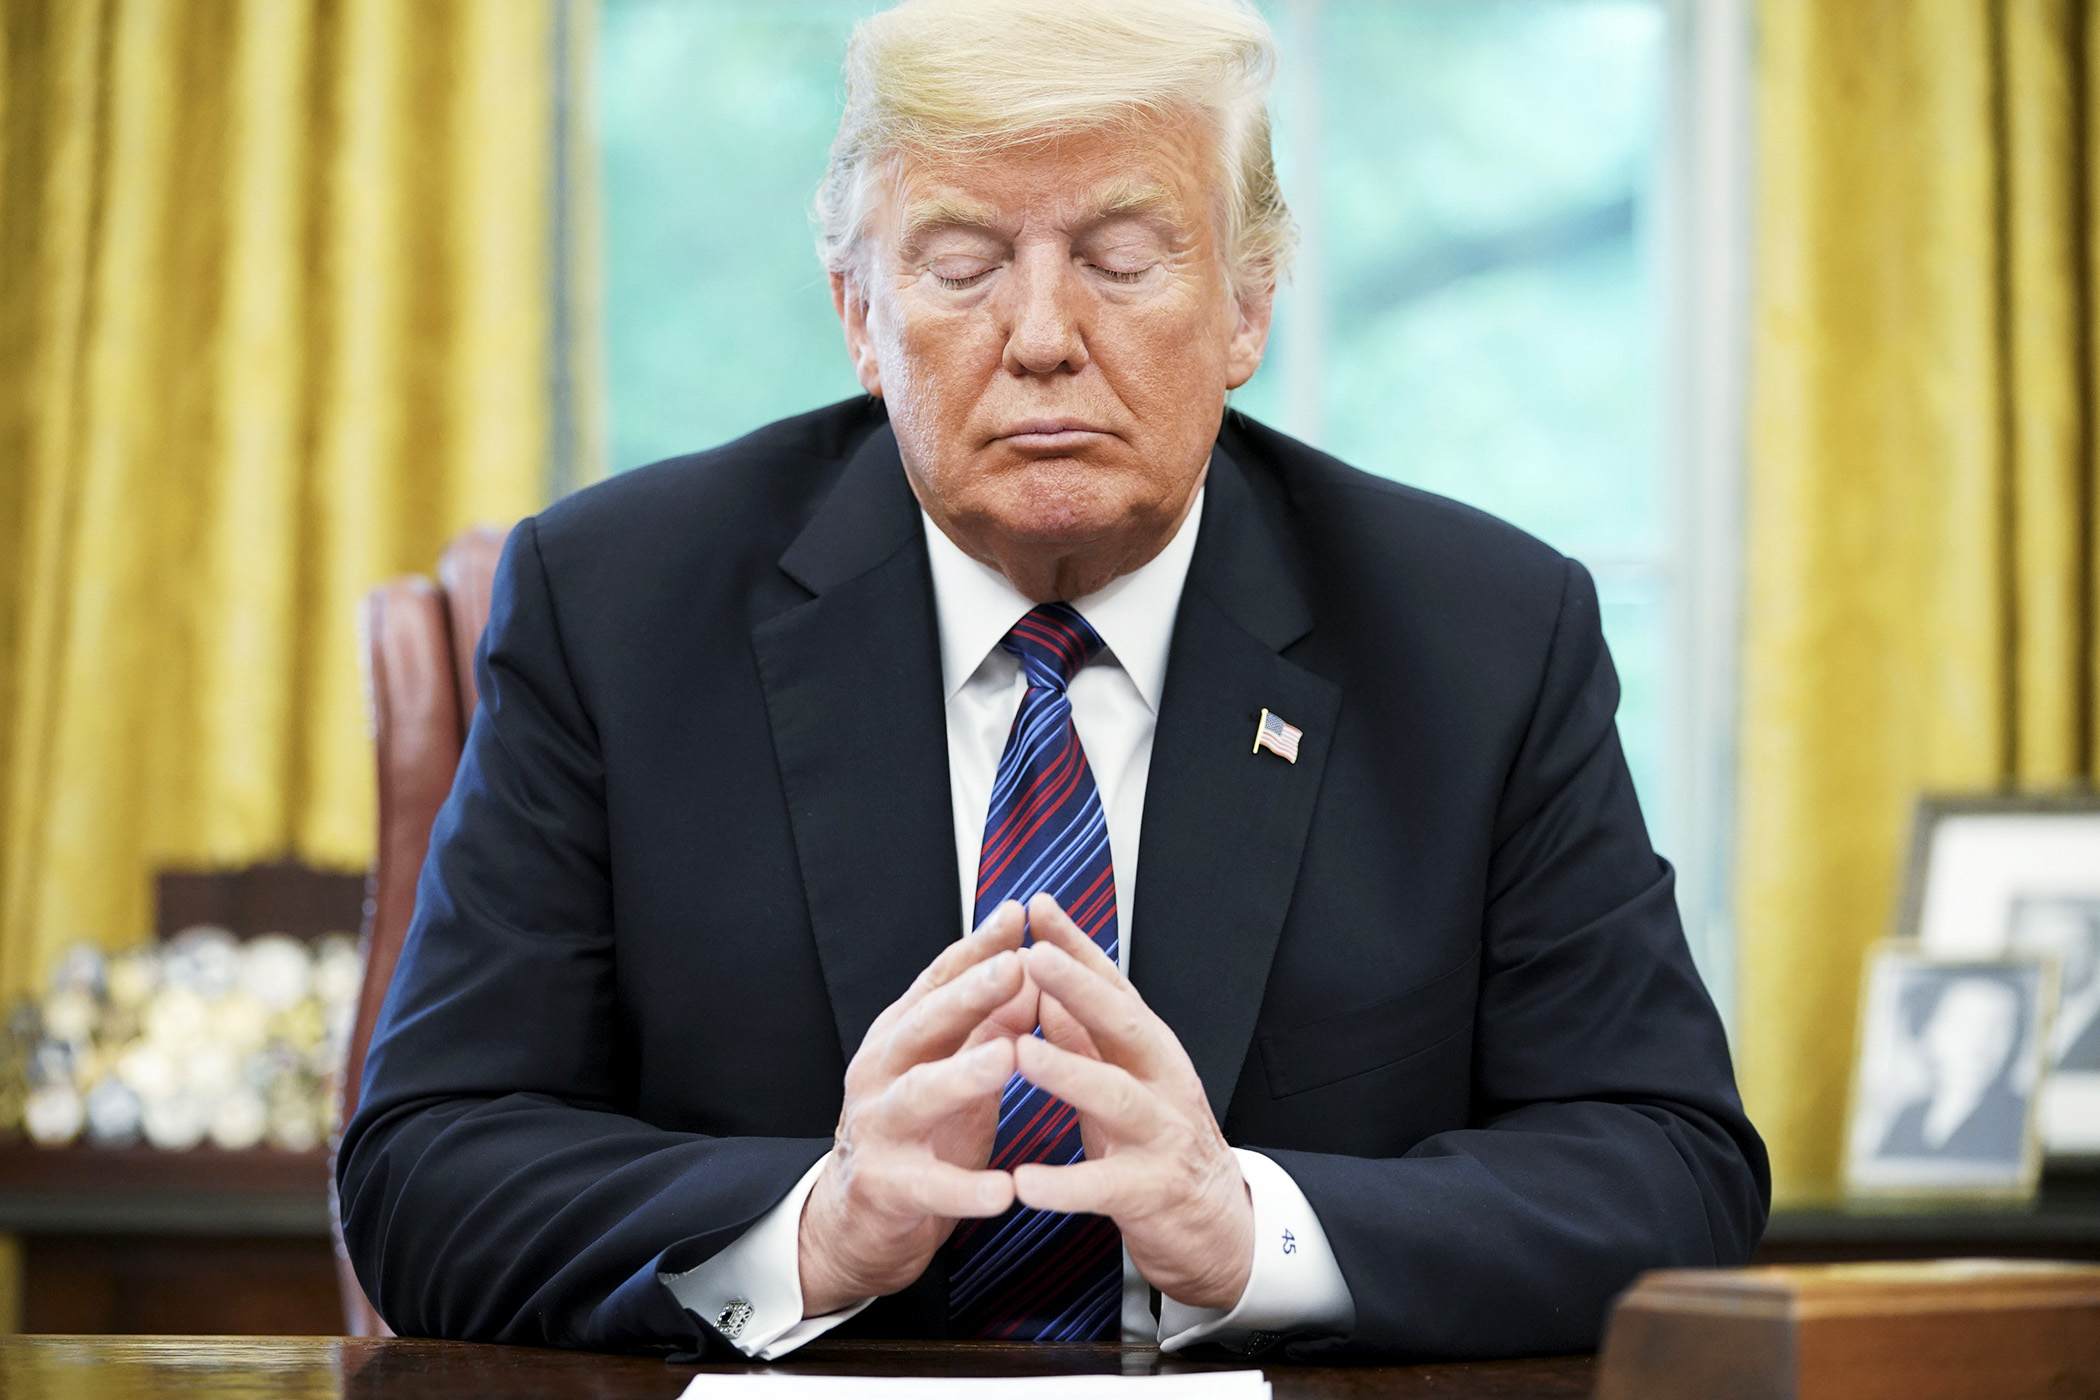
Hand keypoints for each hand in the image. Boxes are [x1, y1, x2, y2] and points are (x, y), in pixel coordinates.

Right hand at [798, 902, 1038, 1315]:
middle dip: (970, 993)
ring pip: (919, 1094)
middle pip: (926, 1024)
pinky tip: (1004, 1190)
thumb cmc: (921, 1130)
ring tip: (1007, 1057)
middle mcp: (882, 1071)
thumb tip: (1035, 970)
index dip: (977, 947)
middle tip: (1016, 967)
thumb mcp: (956, 1068)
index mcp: (901, 1035)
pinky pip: (929, 1186)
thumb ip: (990, 1023)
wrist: (859, 1217)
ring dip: (963, 1074)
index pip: (939, 980)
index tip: (1018, 915)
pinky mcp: (885, 1187)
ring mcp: (878, 1127)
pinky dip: (966, 1189)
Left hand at [1009, 893, 1254, 1310]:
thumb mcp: (1121, 1079)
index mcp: (1149, 1049)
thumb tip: (1047, 982)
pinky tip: (1025, 1183)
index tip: (1038, 907)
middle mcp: (1162, 1081)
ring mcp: (1162, 1134)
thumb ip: (1086, 1036)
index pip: (1112, 985)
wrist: (1218, 1227)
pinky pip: (1105, 1187)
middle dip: (1077, 987)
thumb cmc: (1157, 1144)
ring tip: (1020, 1053)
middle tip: (1031, 956)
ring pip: (1118, 1096)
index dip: (1076, 946)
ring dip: (1068, 1072)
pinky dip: (1064, 1186)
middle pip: (1122, 1024)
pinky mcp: (1152, 1192)